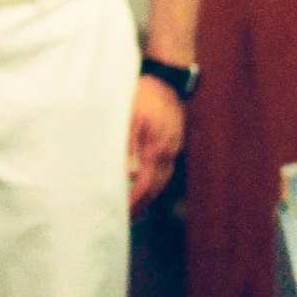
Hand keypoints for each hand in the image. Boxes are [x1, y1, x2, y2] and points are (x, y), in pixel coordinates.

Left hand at [127, 74, 185, 217]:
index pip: (144, 186)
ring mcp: (173, 147)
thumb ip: (129, 147)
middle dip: (142, 204)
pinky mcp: (174, 141)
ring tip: (136, 205)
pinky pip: (165, 168)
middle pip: (156, 188)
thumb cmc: (144, 96)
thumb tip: (129, 175)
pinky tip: (147, 180)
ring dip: (150, 194)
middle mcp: (168, 153)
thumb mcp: (130, 119)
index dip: (133, 202)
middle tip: (127, 217)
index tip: (122, 214)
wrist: (167, 78)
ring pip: (162, 179)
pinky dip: (156, 180)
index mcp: (156, 150)